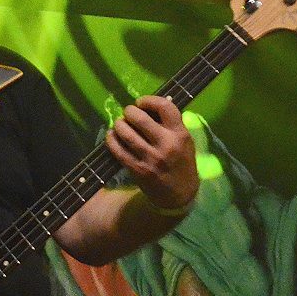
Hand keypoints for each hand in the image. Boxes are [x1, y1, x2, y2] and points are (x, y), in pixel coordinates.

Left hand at [106, 95, 197, 211]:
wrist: (180, 195)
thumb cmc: (182, 164)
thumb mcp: (185, 142)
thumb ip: (171, 125)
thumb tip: (150, 107)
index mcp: (180, 134)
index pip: (165, 107)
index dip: (149, 100)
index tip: (141, 102)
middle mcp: (166, 144)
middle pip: (140, 118)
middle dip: (129, 112)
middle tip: (128, 113)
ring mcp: (151, 158)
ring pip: (126, 133)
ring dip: (119, 124)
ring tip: (119, 124)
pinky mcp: (138, 169)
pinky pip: (119, 151)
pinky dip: (112, 140)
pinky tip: (111, 136)